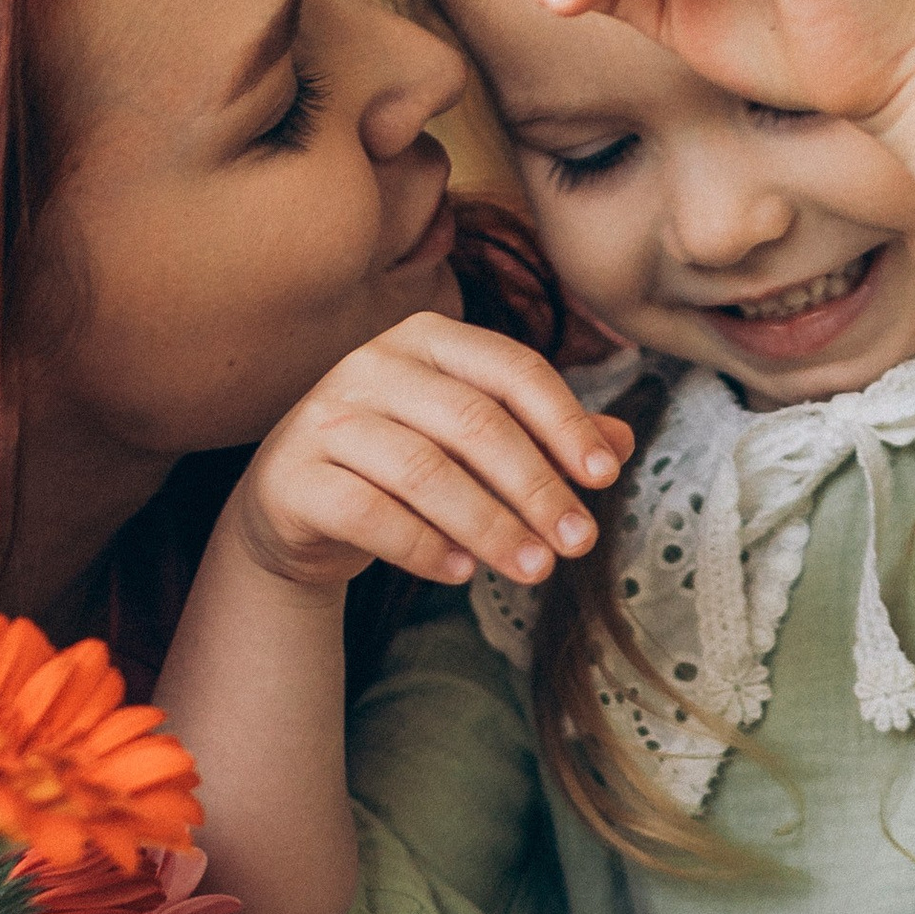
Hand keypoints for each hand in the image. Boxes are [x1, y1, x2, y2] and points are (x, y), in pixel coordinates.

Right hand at [228, 312, 631, 595]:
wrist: (298, 507)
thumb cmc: (403, 466)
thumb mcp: (474, 445)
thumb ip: (543, 436)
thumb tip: (621, 441)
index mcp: (427, 339)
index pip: (512, 369)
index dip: (565, 422)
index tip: (606, 477)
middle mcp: (371, 363)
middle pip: (475, 422)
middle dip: (536, 487)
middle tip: (579, 544)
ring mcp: (326, 417)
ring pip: (424, 471)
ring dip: (490, 526)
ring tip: (535, 570)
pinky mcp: (292, 475)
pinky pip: (367, 513)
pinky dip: (422, 546)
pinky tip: (461, 574)